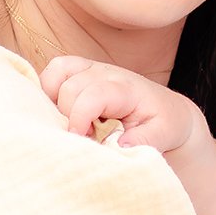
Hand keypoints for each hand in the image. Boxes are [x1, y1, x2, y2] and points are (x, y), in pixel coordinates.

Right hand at [40, 55, 197, 154]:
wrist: (168, 109)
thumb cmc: (163, 124)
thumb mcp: (163, 135)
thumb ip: (143, 141)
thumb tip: (119, 146)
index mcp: (126, 89)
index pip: (93, 95)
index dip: (80, 118)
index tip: (81, 140)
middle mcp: (106, 73)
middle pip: (70, 89)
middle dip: (69, 118)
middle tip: (85, 137)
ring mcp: (92, 68)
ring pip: (56, 75)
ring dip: (55, 102)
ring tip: (71, 122)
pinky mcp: (81, 70)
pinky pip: (53, 71)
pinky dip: (48, 90)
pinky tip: (61, 112)